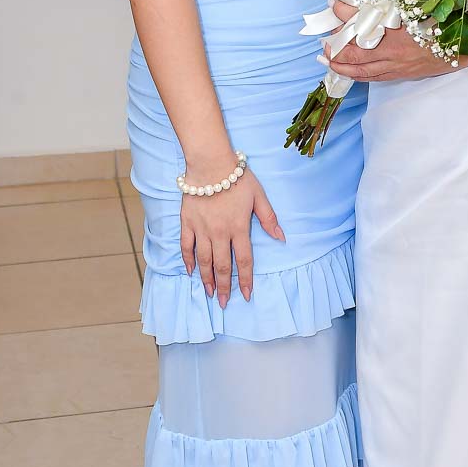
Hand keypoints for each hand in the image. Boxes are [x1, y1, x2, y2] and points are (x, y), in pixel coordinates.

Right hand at [180, 168, 284, 307]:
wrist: (210, 163)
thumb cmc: (237, 177)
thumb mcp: (259, 196)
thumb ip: (269, 219)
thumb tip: (281, 238)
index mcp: (239, 228)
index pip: (243, 261)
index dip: (245, 280)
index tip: (247, 295)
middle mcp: (219, 233)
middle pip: (222, 266)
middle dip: (225, 286)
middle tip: (224, 302)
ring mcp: (201, 229)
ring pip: (203, 260)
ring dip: (207, 279)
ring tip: (210, 293)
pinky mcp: (187, 223)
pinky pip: (186, 246)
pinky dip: (187, 260)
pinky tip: (190, 272)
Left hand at [327, 0, 456, 82]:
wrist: (467, 47)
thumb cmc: (444, 23)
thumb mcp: (415, 7)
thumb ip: (388, 3)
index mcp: (397, 36)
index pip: (361, 26)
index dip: (345, 16)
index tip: (333, 5)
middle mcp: (395, 56)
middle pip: (356, 58)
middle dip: (336, 51)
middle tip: (324, 43)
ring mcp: (399, 68)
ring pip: (363, 72)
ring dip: (343, 67)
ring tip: (329, 59)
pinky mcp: (404, 74)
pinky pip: (375, 78)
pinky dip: (360, 75)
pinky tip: (351, 70)